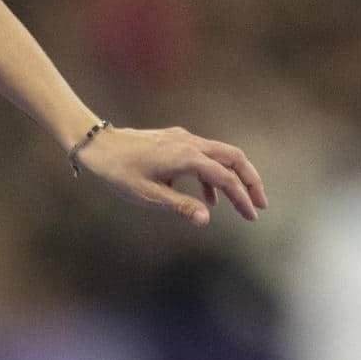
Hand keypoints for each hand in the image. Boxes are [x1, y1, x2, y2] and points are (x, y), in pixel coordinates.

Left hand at [78, 124, 266, 225]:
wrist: (100, 145)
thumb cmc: (120, 171)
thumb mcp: (149, 194)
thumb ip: (181, 206)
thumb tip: (207, 220)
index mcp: (187, 157)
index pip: (226, 177)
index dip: (242, 197)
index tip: (252, 216)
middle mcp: (191, 144)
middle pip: (234, 157)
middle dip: (251, 180)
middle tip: (260, 204)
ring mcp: (184, 139)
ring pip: (222, 155)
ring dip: (235, 177)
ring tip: (240, 203)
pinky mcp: (177, 141)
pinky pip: (205, 156)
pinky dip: (214, 175)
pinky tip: (209, 198)